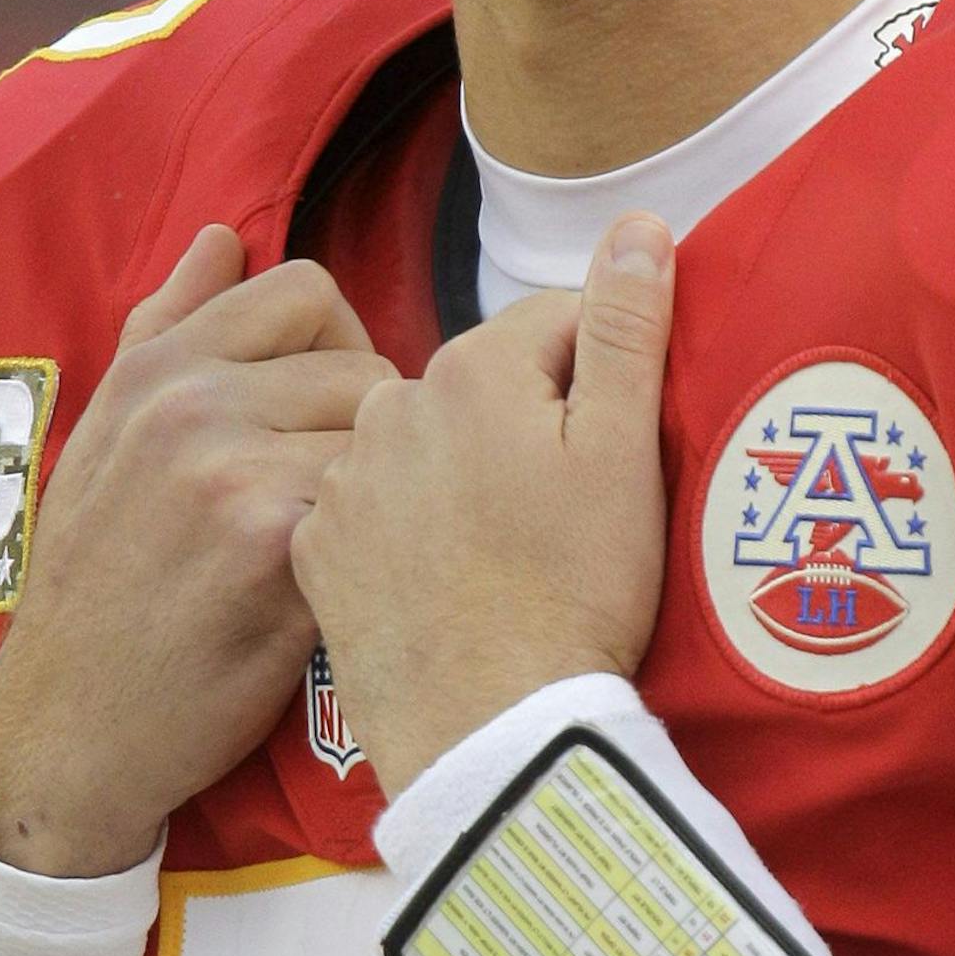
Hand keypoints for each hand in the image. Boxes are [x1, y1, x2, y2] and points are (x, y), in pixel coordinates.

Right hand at [0, 226, 395, 874]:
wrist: (67, 730)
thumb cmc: (99, 582)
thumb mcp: (106, 438)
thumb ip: (167, 326)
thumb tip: (224, 235)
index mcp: (156, 365)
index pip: (307, 290)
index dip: (337, 346)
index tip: (321, 414)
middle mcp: (188, 399)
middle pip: (364, 362)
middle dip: (366, 426)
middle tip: (335, 499)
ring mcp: (230, 466)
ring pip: (383, 431)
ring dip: (380, 486)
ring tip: (338, 542)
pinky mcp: (275, 542)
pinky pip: (379, 502)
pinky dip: (375, 543)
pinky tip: (337, 585)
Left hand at [291, 214, 674, 800]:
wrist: (490, 735)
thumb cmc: (578, 588)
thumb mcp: (624, 451)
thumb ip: (626, 325)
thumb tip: (638, 221)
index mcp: (473, 367)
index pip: (556, 324)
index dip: (603, 377)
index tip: (619, 448)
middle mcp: (390, 403)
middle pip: (485, 382)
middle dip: (528, 420)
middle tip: (569, 509)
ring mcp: (343, 480)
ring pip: (423, 441)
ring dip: (462, 468)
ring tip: (507, 548)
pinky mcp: (316, 552)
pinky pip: (372, 507)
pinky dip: (406, 526)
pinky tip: (444, 576)